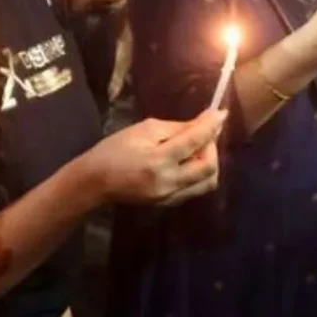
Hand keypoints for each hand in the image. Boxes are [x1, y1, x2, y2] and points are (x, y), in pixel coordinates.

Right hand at [87, 109, 224, 205]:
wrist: (96, 181)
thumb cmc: (114, 149)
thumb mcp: (142, 130)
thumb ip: (175, 128)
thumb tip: (202, 123)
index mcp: (158, 160)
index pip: (194, 141)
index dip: (210, 126)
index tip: (220, 113)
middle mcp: (169, 182)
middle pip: (209, 166)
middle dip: (212, 146)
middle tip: (204, 133)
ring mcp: (170, 197)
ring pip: (208, 181)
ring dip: (209, 162)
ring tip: (197, 149)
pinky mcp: (170, 204)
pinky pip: (196, 189)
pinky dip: (199, 173)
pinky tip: (188, 162)